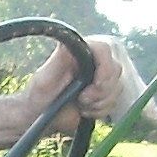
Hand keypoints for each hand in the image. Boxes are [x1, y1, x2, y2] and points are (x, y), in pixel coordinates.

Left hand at [22, 34, 142, 124]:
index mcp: (80, 51)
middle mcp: (92, 61)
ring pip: (117, 87)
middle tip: (82, 98)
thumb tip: (67, 41)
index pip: (104, 49)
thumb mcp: (45, 78)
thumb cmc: (39, 94)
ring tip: (80, 104)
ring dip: (100, 102)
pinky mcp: (103, 94)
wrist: (41, 115)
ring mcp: (100, 78)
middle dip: (101, 90)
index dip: (105, 67)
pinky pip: (114, 102)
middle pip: (115, 69)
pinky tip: (85, 110)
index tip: (97, 84)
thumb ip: (58, 60)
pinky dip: (101, 110)